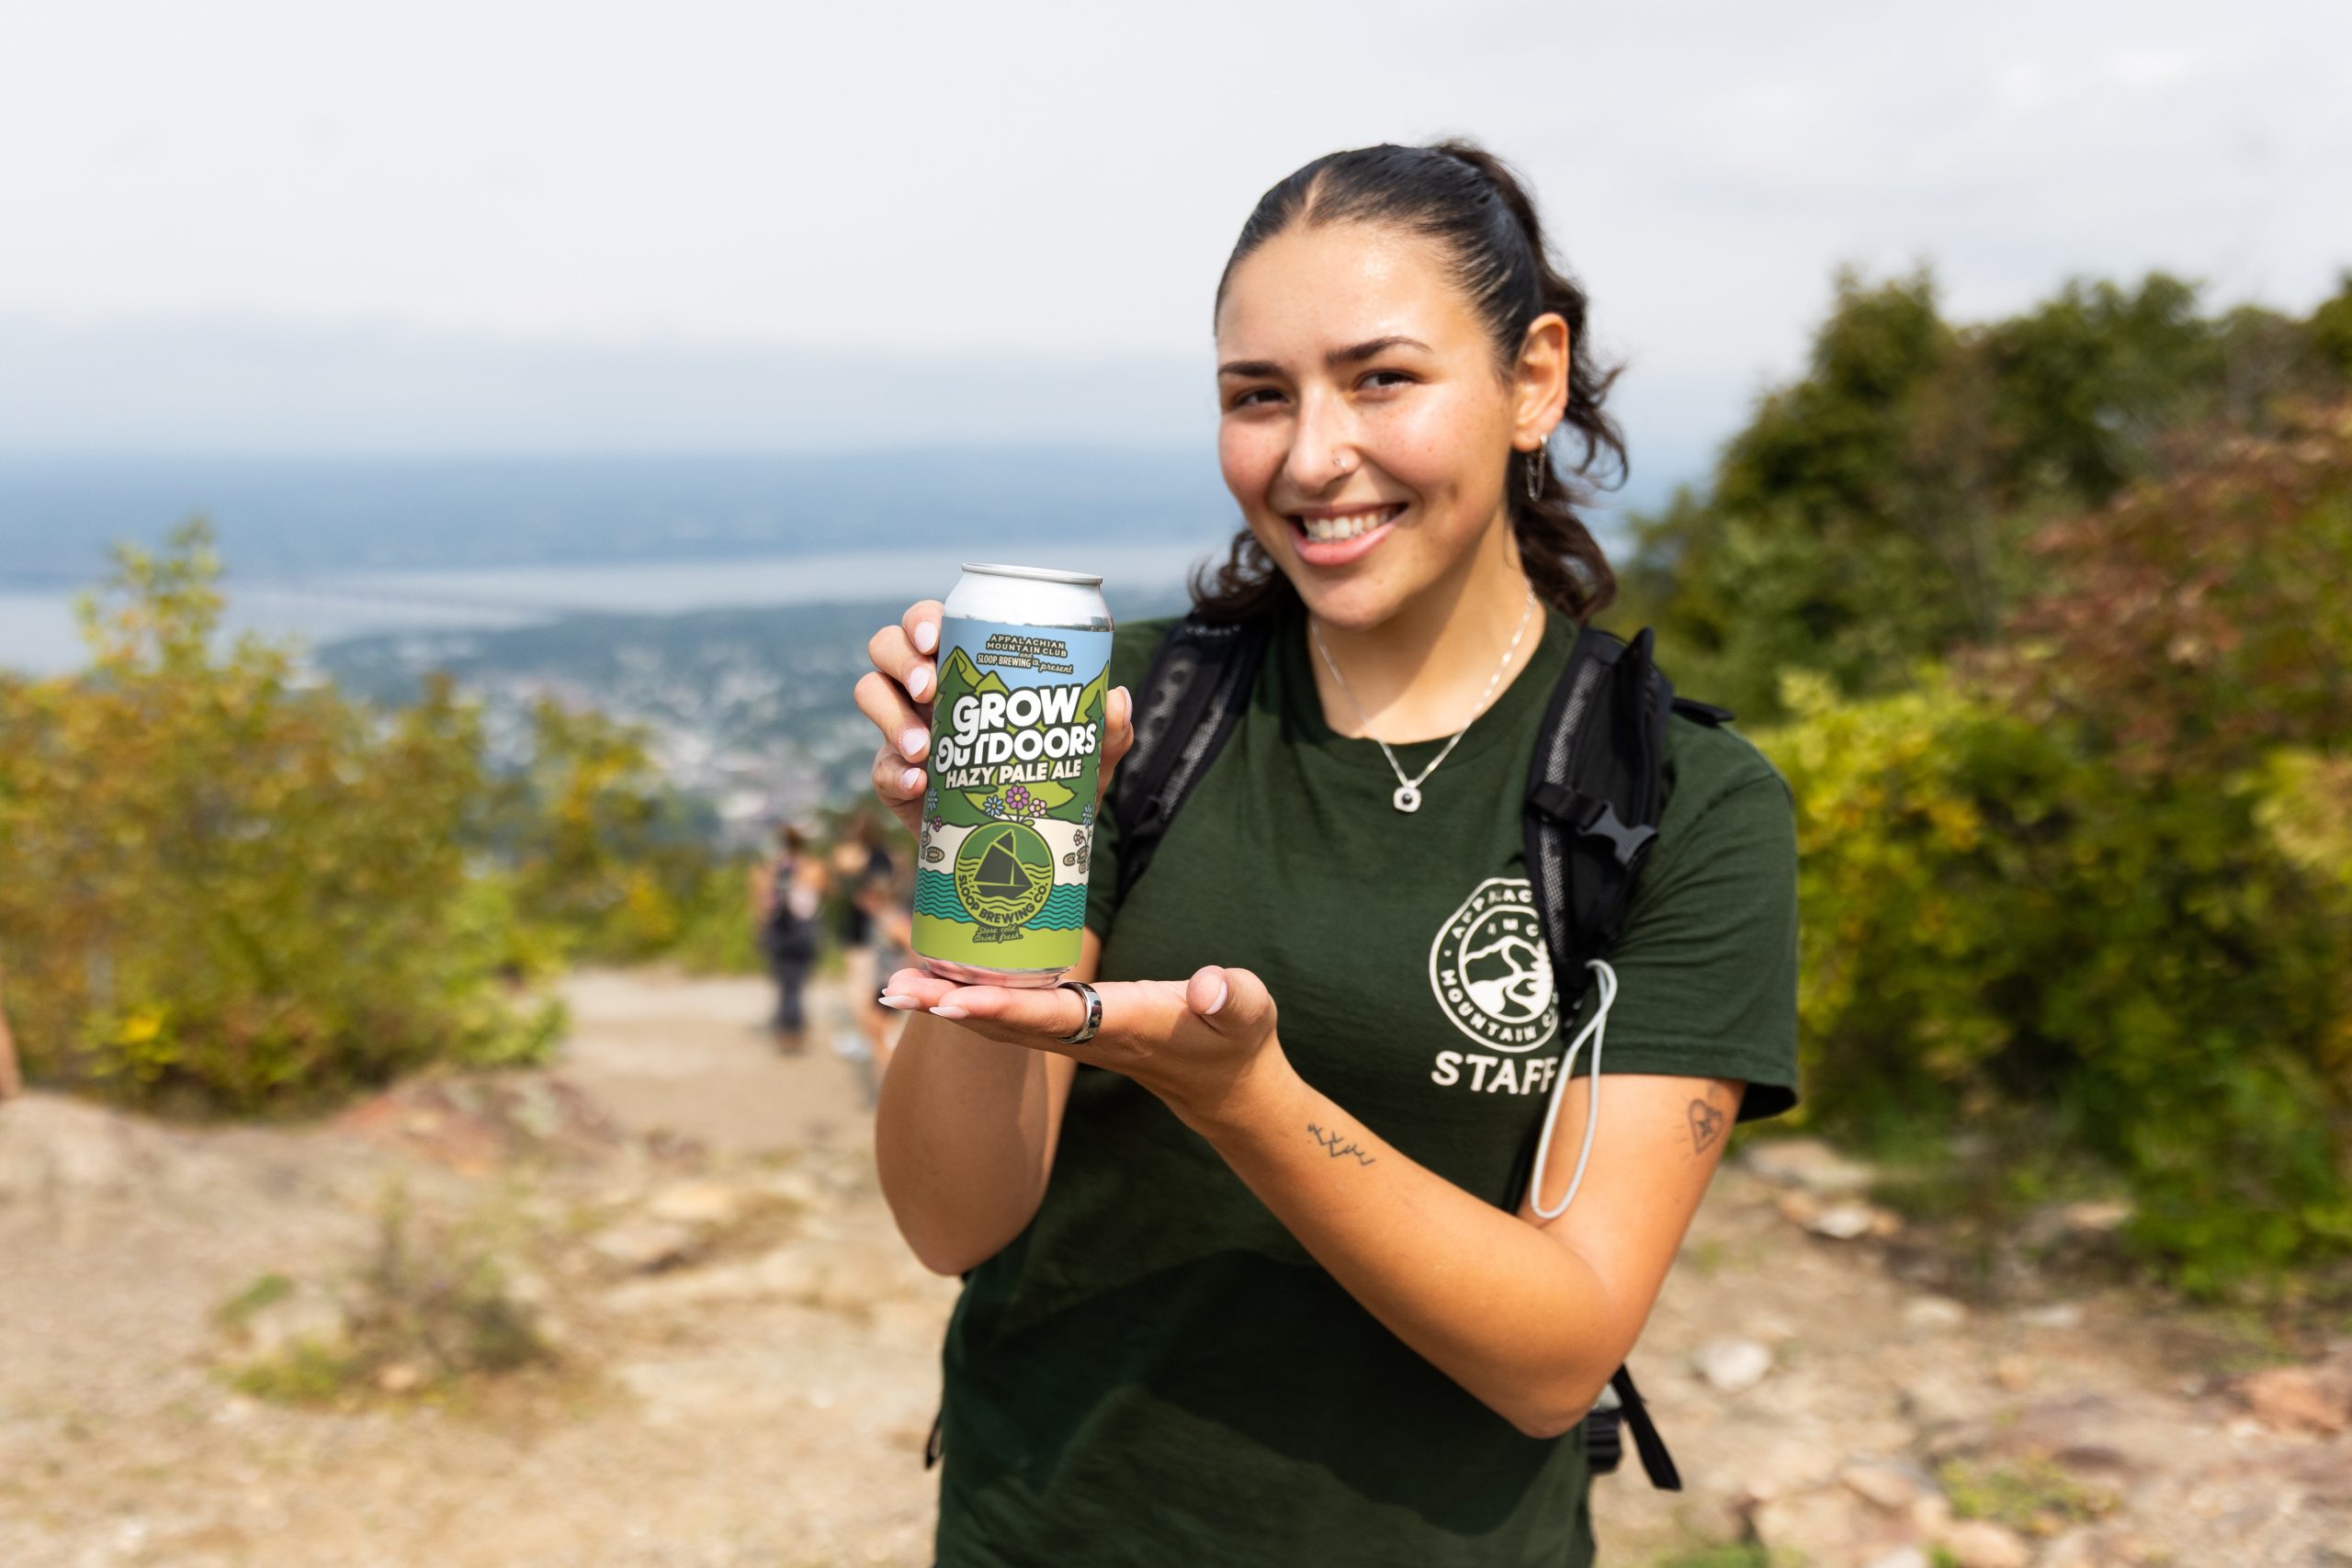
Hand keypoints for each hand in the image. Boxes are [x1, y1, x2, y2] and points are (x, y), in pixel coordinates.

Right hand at [854, 601, 1137, 836]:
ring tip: (925, 748)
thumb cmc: (1051, 781)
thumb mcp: (1085, 758)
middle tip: (931, 689)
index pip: (932, 624)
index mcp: (967, 666)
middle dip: (901, 659)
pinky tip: (920, 784)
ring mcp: (904, 730)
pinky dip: (894, 772)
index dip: (923, 620)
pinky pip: (879, 766)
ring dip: (890, 716)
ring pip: (869, 692)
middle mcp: (928, 689)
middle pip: (888, 648)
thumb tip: (1116, 697)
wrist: (1025, 846)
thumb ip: (1107, 731)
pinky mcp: (894, 776)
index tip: (936, 637)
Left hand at [878, 963, 1291, 1134]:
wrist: (1225, 1084)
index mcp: (1124, 1024)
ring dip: (947, 1004)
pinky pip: (1012, 1015)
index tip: (954, 1000)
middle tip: (895, 987)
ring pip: (1000, 1022)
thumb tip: (1209, 986)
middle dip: (949, 1006)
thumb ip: (1233, 997)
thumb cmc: (1236, 1038)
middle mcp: (1087, 1034)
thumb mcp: (1249, 1011)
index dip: (1002, 1008)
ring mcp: (1076, 1035)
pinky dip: (972, 999)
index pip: (1052, 1017)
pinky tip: (940, 981)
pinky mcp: (1072, 1027)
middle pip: (1005, 1024)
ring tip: (897, 985)